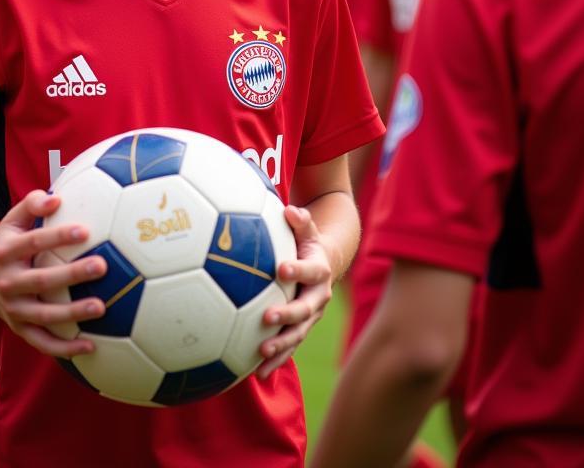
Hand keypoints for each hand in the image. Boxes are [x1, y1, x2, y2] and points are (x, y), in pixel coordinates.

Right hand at [0, 189, 106, 357]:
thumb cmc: (4, 241)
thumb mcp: (11, 219)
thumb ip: (32, 204)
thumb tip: (56, 199)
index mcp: (7, 252)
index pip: (34, 242)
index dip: (58, 236)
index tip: (85, 230)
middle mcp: (8, 282)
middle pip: (42, 280)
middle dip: (72, 275)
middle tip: (102, 266)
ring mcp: (12, 309)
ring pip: (44, 315)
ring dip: (72, 313)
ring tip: (101, 307)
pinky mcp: (18, 328)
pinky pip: (42, 342)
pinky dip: (65, 348)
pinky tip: (92, 346)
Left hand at [255, 204, 332, 379]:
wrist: (325, 264)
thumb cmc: (306, 241)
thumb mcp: (307, 228)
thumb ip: (300, 220)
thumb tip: (290, 210)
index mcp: (319, 270)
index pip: (311, 270)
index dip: (297, 270)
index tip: (280, 269)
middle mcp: (318, 297)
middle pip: (305, 309)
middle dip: (287, 314)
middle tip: (267, 317)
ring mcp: (310, 317)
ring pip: (297, 334)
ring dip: (281, 345)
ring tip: (261, 352)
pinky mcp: (300, 330)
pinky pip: (289, 347)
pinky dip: (275, 361)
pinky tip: (257, 373)